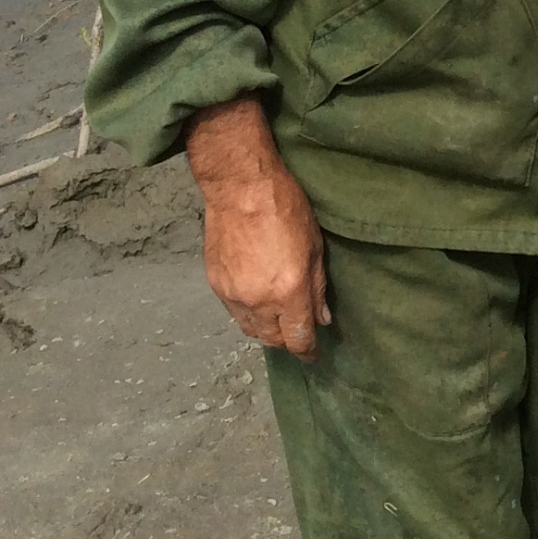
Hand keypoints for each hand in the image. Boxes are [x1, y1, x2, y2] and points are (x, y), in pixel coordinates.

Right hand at [185, 97, 330, 357]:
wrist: (239, 186)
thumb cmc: (285, 206)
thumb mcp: (314, 245)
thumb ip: (317, 287)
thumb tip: (322, 318)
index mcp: (288, 290)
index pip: (298, 339)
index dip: (308, 351)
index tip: (315, 353)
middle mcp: (258, 300)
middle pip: (273, 340)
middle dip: (288, 341)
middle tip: (298, 333)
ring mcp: (233, 295)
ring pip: (251, 330)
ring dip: (267, 331)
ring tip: (279, 321)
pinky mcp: (215, 284)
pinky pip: (234, 312)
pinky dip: (248, 314)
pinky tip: (257, 301)